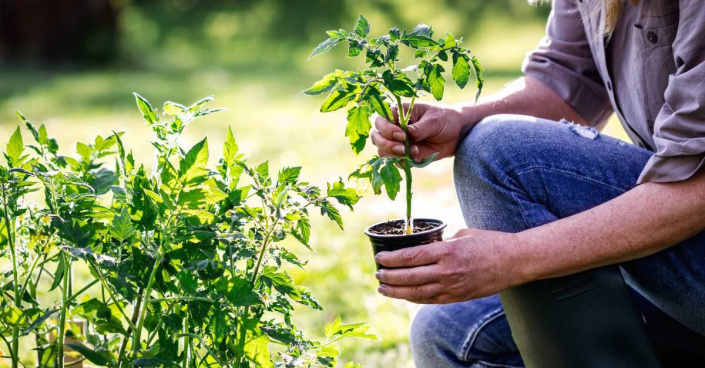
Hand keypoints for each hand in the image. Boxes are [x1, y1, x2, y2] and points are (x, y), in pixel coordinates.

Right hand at [370, 102, 469, 160]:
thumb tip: (409, 133)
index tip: (402, 135)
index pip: (381, 120)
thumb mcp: (435, 120)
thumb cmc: (445, 119)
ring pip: (382, 151)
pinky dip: (402, 163)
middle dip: (386, 144)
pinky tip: (416, 158)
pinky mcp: (404, 155)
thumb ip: (421, 127)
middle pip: (377, 137)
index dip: (386, 129)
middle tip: (402, 148)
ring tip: (412, 153)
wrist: (457, 133)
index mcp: (399, 113)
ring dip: (393, 155)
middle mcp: (394, 127)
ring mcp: (398, 143)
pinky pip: (395, 162)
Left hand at [374, 229, 522, 303]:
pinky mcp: (458, 297)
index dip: (391, 259)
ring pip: (416, 292)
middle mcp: (447, 271)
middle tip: (377, 274)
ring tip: (383, 288)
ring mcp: (452, 287)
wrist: (514, 261)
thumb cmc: (489, 242)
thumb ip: (441, 240)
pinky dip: (414, 298)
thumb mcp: (462, 234)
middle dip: (389, 276)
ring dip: (396, 291)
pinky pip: (430, 300)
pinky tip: (403, 295)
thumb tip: (422, 243)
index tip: (379, 258)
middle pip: (409, 277)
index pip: (411, 257)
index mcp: (447, 251)